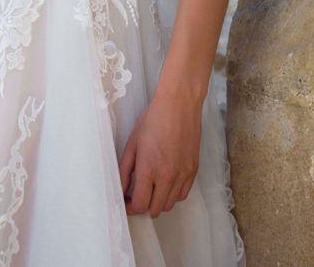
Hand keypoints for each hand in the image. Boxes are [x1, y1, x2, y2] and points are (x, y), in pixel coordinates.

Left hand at [118, 89, 201, 217]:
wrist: (179, 104)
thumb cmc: (154, 119)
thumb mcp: (132, 143)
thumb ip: (124, 170)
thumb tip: (121, 190)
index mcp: (149, 169)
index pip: (139, 205)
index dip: (130, 207)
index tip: (126, 200)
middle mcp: (167, 176)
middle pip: (155, 209)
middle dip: (143, 205)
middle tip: (136, 194)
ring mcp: (182, 175)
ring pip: (169, 205)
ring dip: (158, 201)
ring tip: (151, 187)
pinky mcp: (193, 170)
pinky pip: (182, 194)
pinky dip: (173, 194)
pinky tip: (166, 182)